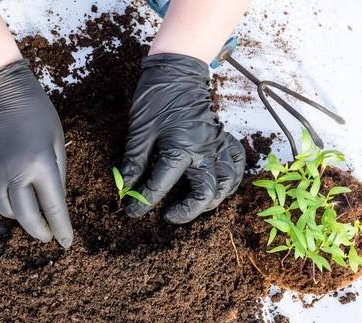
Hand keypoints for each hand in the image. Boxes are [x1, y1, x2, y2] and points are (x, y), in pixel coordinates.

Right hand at [0, 60, 72, 246]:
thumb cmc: (34, 112)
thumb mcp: (57, 140)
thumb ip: (58, 172)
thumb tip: (55, 200)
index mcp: (41, 165)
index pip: (54, 208)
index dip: (61, 228)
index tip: (66, 242)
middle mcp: (16, 174)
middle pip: (28, 218)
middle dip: (40, 231)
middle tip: (47, 235)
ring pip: (7, 211)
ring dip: (20, 214)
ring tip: (30, 208)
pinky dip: (1, 201)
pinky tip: (10, 193)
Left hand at [121, 53, 244, 222]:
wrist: (178, 69)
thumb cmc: (157, 97)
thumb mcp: (140, 130)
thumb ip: (134, 161)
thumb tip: (125, 186)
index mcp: (180, 149)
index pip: (160, 186)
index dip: (143, 203)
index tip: (133, 212)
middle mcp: (204, 151)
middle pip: (205, 194)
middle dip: (188, 212)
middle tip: (170, 215)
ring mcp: (217, 145)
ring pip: (227, 184)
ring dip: (213, 200)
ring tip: (196, 206)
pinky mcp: (223, 137)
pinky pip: (237, 163)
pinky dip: (232, 179)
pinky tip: (221, 185)